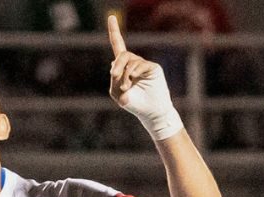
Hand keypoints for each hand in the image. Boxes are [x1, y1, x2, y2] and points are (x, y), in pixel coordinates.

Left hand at [107, 15, 182, 140]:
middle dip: (117, 65)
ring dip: (124, 73)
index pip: (118, 46)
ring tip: (125, 86)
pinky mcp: (153, 68)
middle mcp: (134, 62)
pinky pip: (140, 65)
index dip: (114, 31)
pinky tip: (133, 80)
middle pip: (122, 54)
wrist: (149, 112)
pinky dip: (133, 72)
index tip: (111, 16)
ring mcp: (144, 65)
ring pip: (130, 60)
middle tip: (115, 76)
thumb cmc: (133, 102)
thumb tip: (114, 62)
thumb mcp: (117, 93)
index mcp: (123, 66)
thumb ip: (114, 78)